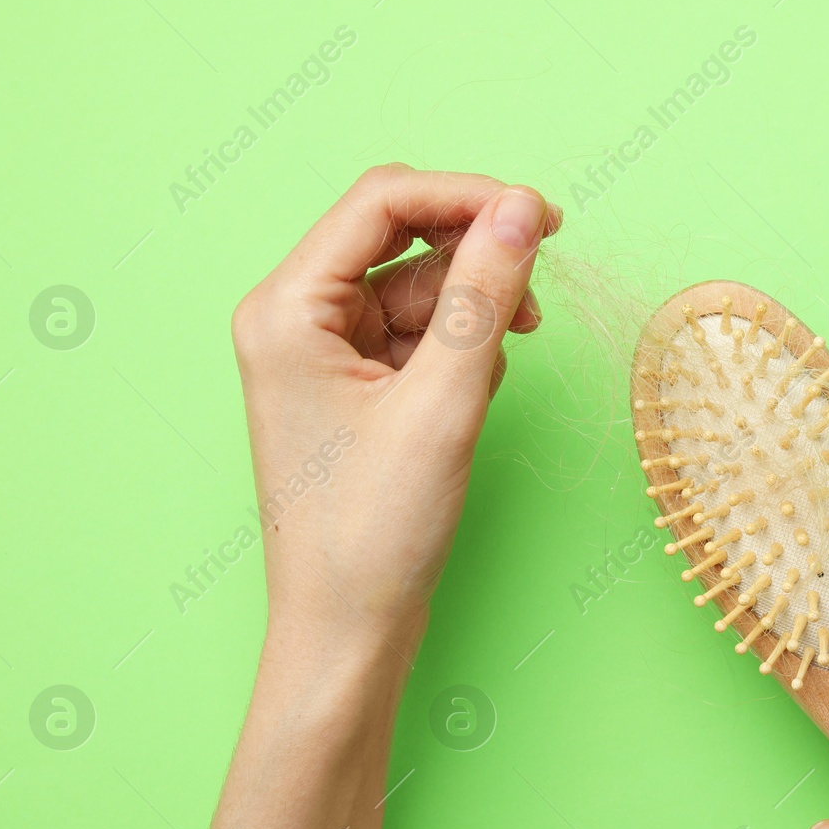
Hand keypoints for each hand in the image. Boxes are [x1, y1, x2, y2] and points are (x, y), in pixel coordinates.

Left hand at [231, 165, 559, 655]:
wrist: (348, 632)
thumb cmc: (373, 533)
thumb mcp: (442, 404)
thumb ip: (483, 298)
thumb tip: (521, 211)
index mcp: (285, 310)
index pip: (381, 202)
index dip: (467, 196)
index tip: (542, 217)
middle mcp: (293, 320)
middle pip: (398, 237)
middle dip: (473, 256)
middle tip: (537, 285)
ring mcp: (320, 354)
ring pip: (415, 287)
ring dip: (472, 309)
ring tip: (506, 358)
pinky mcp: (351, 388)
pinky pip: (416, 334)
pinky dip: (459, 349)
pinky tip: (478, 390)